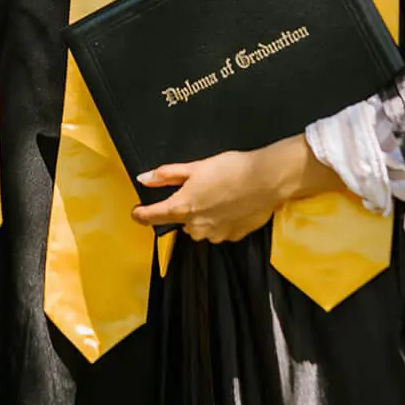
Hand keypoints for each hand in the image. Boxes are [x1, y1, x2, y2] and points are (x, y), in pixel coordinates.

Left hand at [130, 135, 340, 242]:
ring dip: (205, 215)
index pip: (151, 217)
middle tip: (200, 189)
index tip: (137, 211)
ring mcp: (215, 235)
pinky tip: (233, 204)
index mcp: (182, 207)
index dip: (141, 214)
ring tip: (220, 195)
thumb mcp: (195, 167)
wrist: (267, 180)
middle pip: (181, 221)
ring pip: (201, 227)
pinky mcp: (233, 237)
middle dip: (186, 208)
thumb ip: (167, 175)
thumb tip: (143, 179)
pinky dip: (222, 220)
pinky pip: (220, 230)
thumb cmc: (231, 169)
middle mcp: (196, 227)